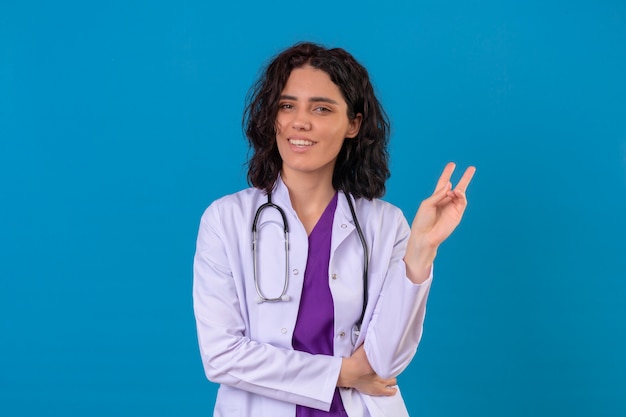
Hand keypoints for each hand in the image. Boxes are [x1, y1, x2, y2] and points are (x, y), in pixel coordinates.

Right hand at [337, 346, 396, 395]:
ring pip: (394, 381)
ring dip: (391, 379)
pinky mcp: (378, 390)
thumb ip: (369, 344)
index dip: (391, 361)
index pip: (392, 361)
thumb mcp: (363, 348)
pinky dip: (392, 391)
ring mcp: (382, 382)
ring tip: (389, 378)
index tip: (389, 360)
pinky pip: (390, 392)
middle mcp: (384, 371)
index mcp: (382, 361)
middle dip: (391, 369)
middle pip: (394, 370)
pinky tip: (392, 389)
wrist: (350, 372)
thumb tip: (372, 337)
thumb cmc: (356, 360)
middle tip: (387, 368)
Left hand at [404, 162, 475, 282]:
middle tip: (472, 168)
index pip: (443, 183)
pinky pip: (462, 202)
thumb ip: (438, 194)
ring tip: (455, 190)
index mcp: (436, 198)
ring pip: (461, 194)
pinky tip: (456, 192)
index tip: (452, 165)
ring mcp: (452, 208)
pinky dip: (461, 195)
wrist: (425, 235)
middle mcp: (446, 202)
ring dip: (459, 189)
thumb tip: (449, 185)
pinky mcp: (457, 214)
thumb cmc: (422, 221)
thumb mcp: (427, 204)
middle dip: (465, 178)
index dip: (447, 174)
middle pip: (457, 187)